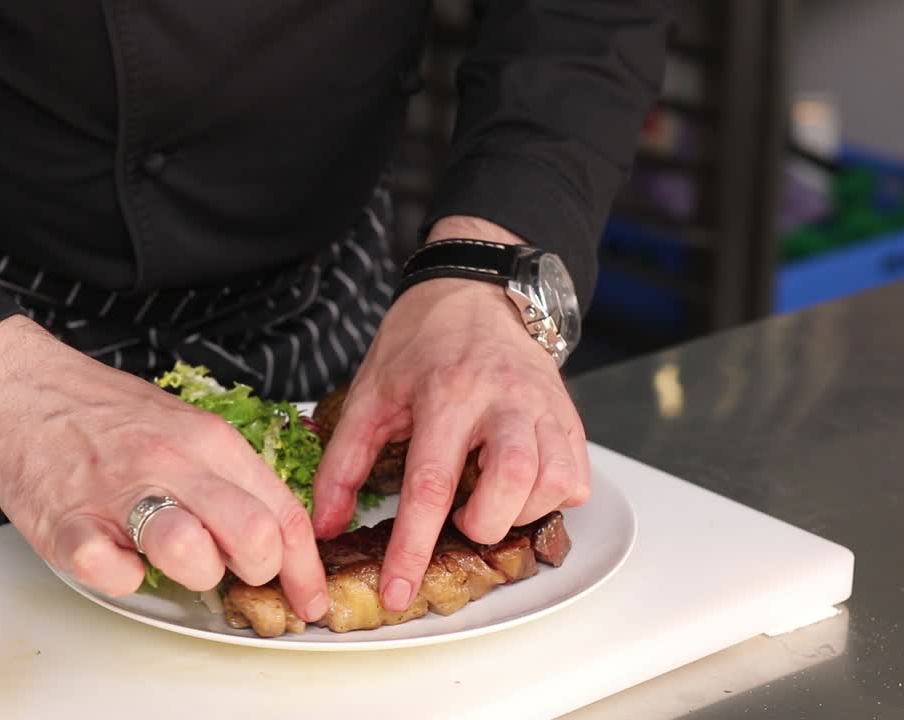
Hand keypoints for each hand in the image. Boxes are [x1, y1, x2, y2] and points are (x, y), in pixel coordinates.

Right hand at [0, 316, 329, 620]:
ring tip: (173, 560)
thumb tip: (275, 528)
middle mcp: (171, 464)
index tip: (308, 598)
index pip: (282, 513)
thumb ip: (229, 474)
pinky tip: (119, 560)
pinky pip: (111, 572)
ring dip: (193, 574)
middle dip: (256, 572)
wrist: (23, 390)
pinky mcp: (67, 523)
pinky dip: (121, 579)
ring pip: (191, 554)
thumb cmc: (105, 414)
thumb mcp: (186, 425)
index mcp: (209, 441)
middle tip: (232, 570)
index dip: (305, 568)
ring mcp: (119, 493)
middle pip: (253, 538)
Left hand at [310, 219, 590, 612]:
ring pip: (552, 482)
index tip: (397, 591)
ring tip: (486, 497)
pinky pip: (576, 476)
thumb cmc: (420, 343)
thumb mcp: (370, 392)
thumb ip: (344, 461)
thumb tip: (326, 525)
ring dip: (517, 511)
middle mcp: (502, 399)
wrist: (474, 290)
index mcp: (444, 393)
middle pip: (511, 480)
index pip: (429, 484)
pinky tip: (518, 486)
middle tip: (461, 517)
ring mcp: (543, 406)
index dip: (413, 547)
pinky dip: (548, 497)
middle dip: (483, 522)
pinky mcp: (568, 416)